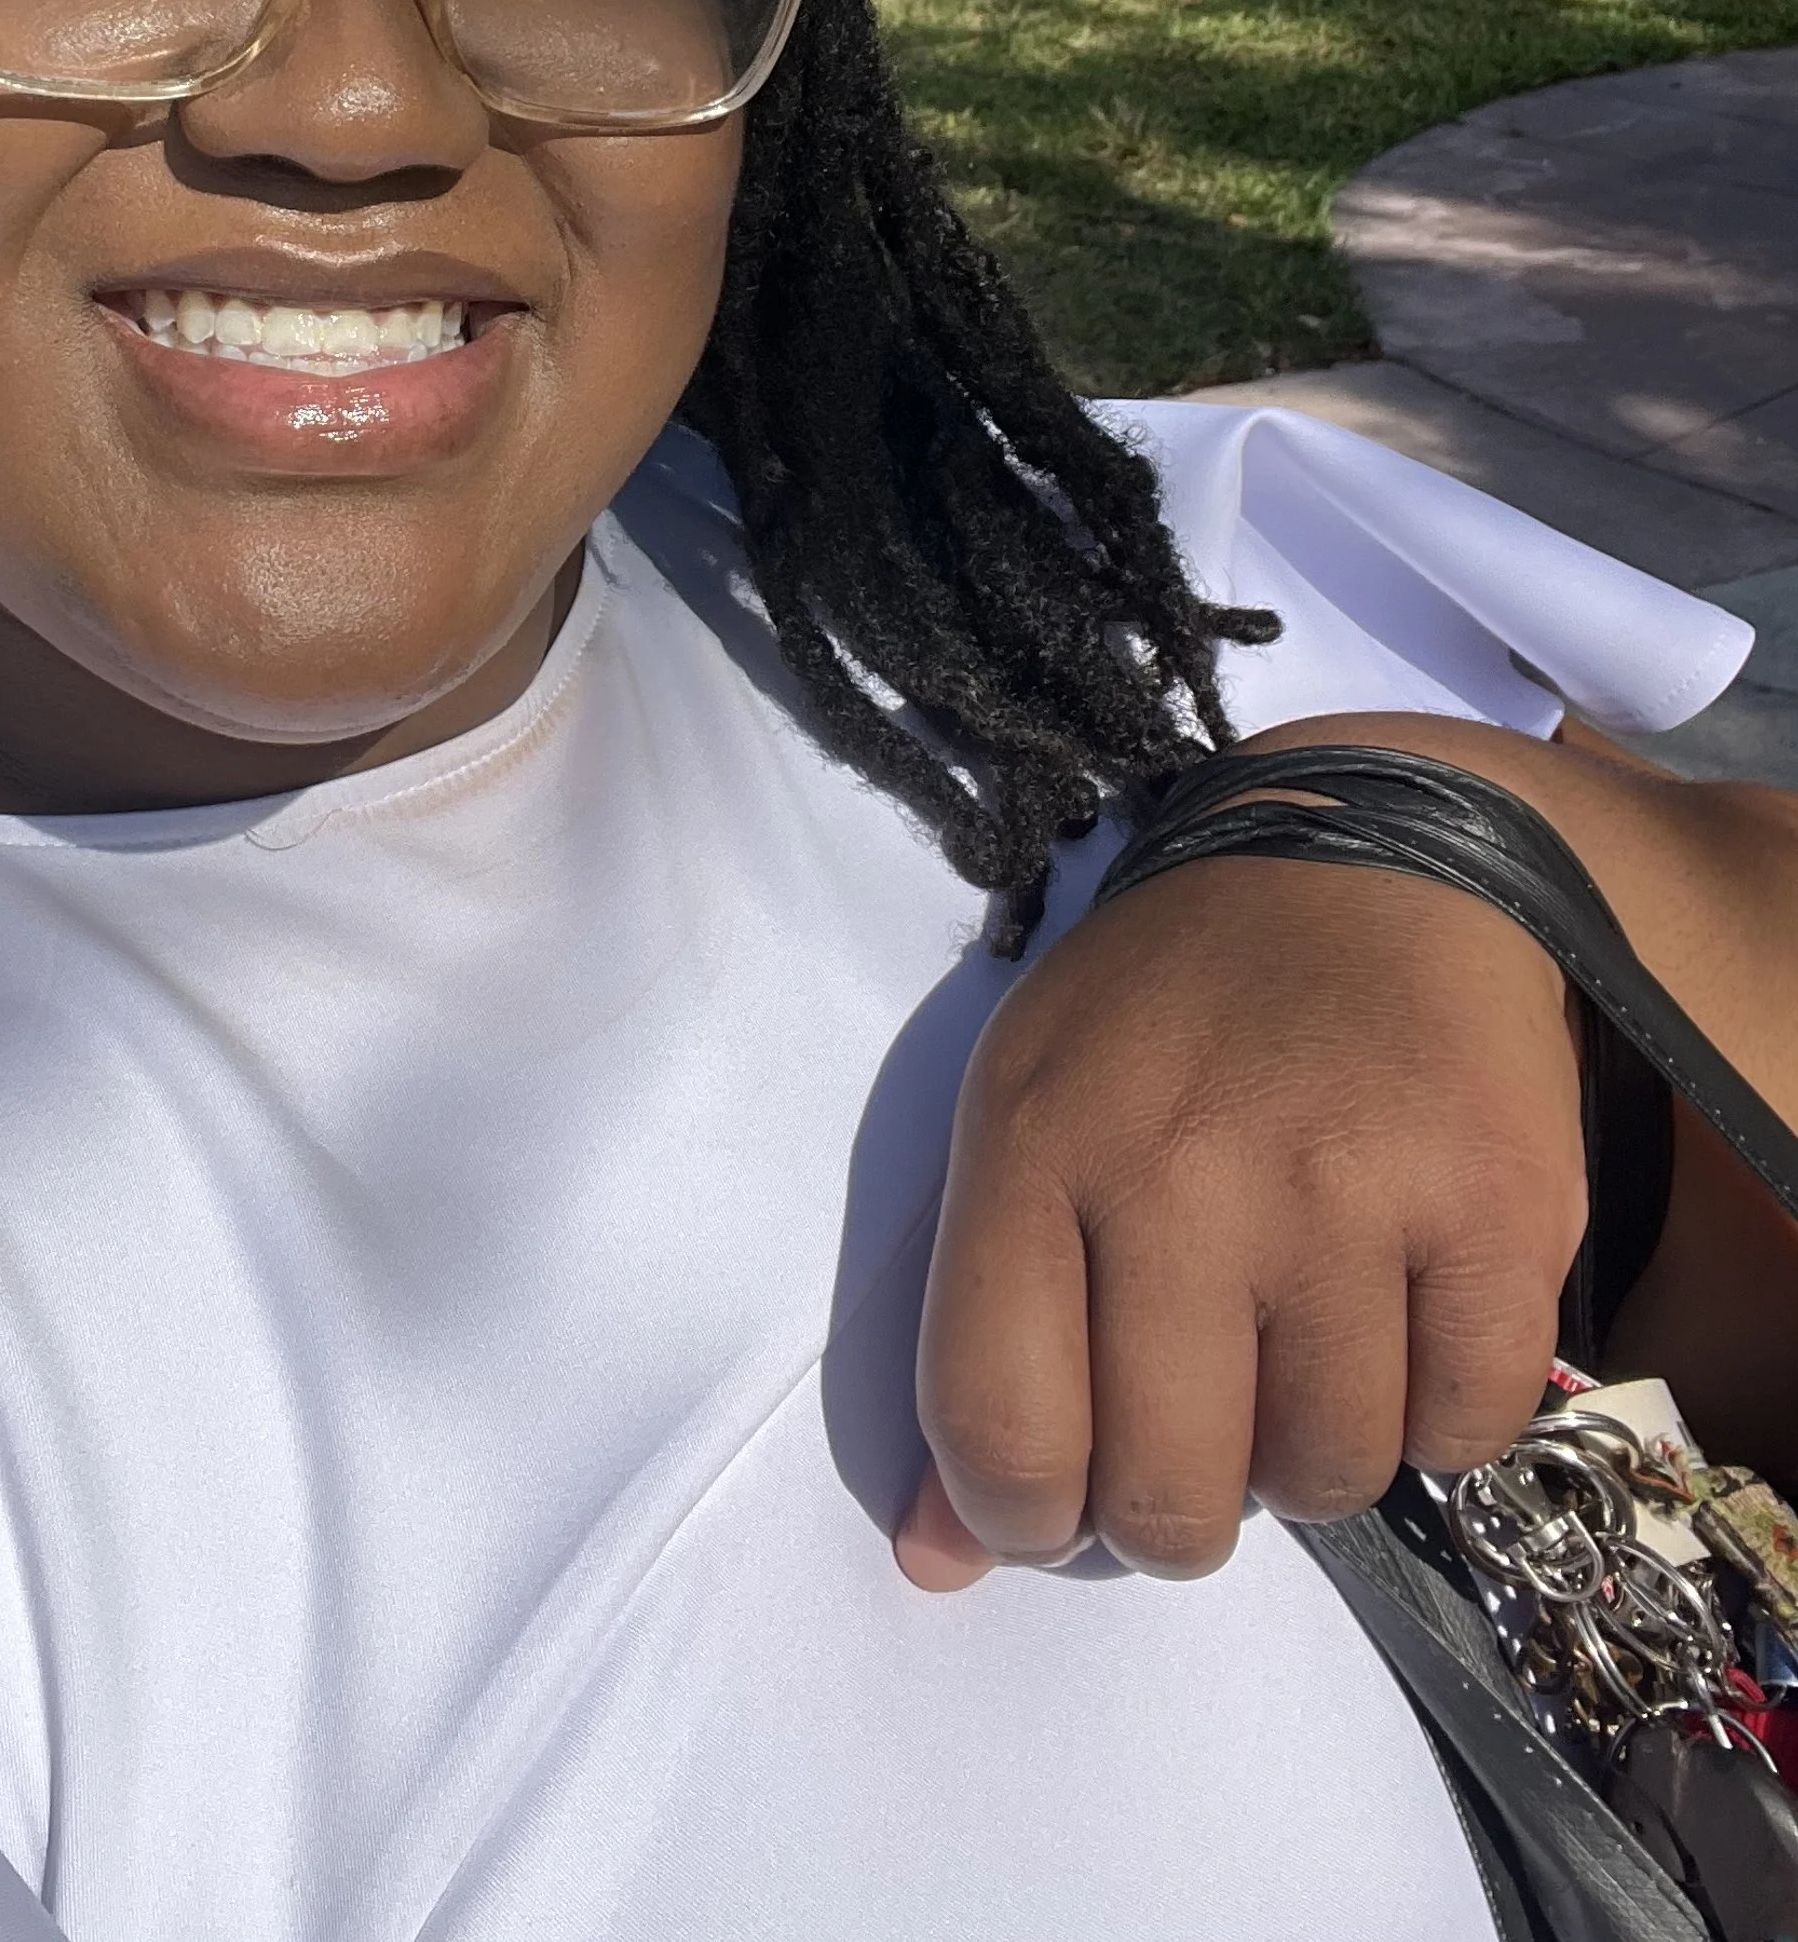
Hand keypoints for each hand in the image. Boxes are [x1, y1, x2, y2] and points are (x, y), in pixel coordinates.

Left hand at [898, 837, 1585, 1589]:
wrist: (1365, 865)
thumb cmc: (1168, 1016)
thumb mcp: (1023, 1123)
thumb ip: (975, 1347)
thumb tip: (937, 1569)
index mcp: (1035, 1145)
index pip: (1000, 1432)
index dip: (1028, 1515)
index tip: (1068, 1488)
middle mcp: (1181, 1175)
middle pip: (1168, 1500)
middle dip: (1177, 1506)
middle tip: (1202, 1418)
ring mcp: (1346, 1192)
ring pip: (1324, 1479)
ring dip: (1312, 1446)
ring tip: (1304, 1330)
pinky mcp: (1496, 1204)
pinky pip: (1463, 1432)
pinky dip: (1439, 1407)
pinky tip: (1407, 1307)